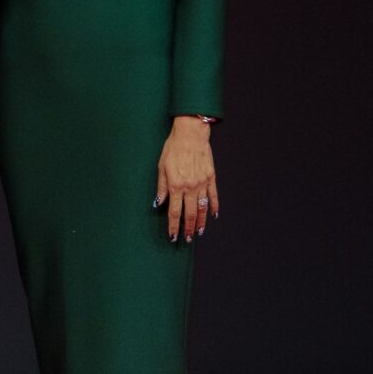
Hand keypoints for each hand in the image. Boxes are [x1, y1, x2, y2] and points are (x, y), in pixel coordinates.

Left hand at [156, 116, 217, 241]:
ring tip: (199, 232)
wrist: (191, 135)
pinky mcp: (211, 178)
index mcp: (176, 185)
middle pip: (189, 214)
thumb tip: (158, 203)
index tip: (173, 237)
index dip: (173, 226)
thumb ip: (161, 187)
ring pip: (202, 208)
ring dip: (201, 222)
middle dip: (188, 228)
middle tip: (187, 239)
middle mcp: (190, 187)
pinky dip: (214, 207)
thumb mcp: (161, 166)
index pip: (174, 212)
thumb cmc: (173, 148)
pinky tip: (213, 216)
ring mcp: (202, 183)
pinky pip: (213, 196)